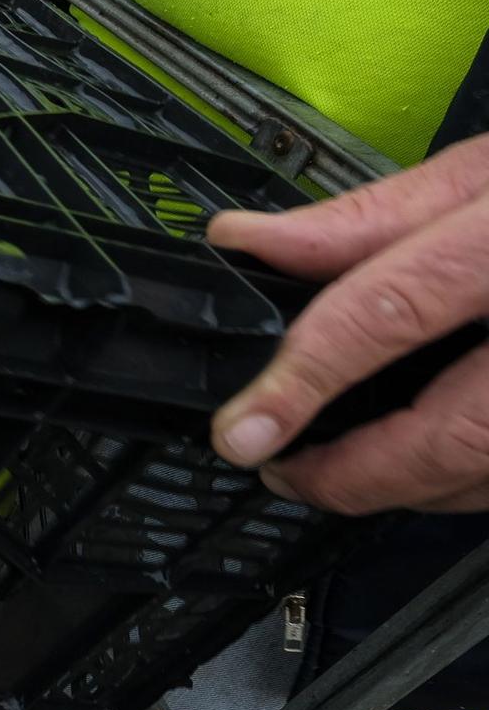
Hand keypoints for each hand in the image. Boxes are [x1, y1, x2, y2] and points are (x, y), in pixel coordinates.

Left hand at [207, 132, 488, 513]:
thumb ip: (369, 218)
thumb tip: (250, 240)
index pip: (389, 314)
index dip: (301, 382)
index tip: (242, 432)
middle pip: (450, 435)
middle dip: (350, 475)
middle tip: (283, 470)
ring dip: (406, 490)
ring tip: (338, 474)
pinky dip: (470, 484)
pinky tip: (429, 468)